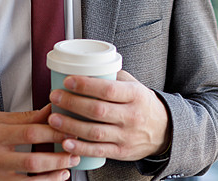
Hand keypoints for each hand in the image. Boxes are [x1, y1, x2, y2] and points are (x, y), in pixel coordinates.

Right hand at [0, 105, 79, 179]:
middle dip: (58, 157)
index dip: (54, 131)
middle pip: (33, 160)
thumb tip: (49, 110)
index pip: (31, 132)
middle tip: (75, 151)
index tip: (70, 128)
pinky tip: (52, 180)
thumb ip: (22, 118)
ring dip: (52, 175)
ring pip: (29, 180)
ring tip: (68, 167)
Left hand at [47, 70, 170, 161]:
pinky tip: (66, 142)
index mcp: (135, 95)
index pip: (108, 89)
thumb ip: (114, 77)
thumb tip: (87, 66)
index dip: (85, 85)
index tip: (68, 81)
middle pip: (97, 110)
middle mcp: (131, 116)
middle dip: (72, 103)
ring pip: (95, 132)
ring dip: (70, 125)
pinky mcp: (121, 152)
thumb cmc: (144, 104)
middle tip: (55, 96)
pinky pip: (98, 151)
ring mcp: (126, 136)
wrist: (164, 130)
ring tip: (54, 117)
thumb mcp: (135, 86)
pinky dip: (80, 148)